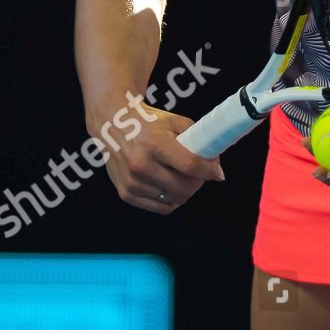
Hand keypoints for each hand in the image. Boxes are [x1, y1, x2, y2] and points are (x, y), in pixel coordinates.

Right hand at [94, 96, 225, 214]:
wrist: (112, 125)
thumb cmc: (148, 122)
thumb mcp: (174, 121)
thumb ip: (197, 138)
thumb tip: (215, 162)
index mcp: (155, 144)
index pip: (190, 166)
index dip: (209, 171)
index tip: (218, 173)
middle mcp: (141, 165)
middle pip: (184, 188)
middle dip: (198, 182)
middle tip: (200, 174)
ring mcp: (132, 182)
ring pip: (174, 200)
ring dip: (184, 191)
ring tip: (183, 177)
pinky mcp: (126, 194)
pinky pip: (160, 208)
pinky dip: (170, 200)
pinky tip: (170, 186)